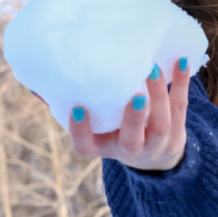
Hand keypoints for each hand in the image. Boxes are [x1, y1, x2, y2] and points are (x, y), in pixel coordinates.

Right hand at [32, 58, 189, 170]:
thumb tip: (36, 84)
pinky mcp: (178, 130)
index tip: (78, 109)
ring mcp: (156, 142)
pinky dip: (181, 83)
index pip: (86, 146)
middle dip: (134, 117)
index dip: (81, 131)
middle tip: (135, 93)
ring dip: (159, 95)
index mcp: (103, 147)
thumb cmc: (114, 131)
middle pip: (132, 139)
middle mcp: (130, 149)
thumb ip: (68, 108)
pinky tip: (181, 61)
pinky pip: (181, 106)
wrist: (156, 155)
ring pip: (161, 122)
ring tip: (153, 68)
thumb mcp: (93, 128)